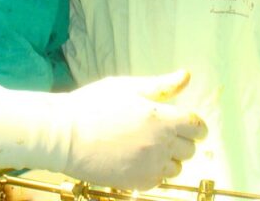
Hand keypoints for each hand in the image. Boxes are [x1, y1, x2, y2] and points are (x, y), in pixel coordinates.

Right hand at [0, 71, 206, 190]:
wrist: (62, 135)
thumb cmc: (91, 106)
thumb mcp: (127, 87)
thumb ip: (161, 85)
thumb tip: (186, 76)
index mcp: (161, 118)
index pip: (197, 127)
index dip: (193, 124)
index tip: (183, 122)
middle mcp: (160, 145)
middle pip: (190, 149)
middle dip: (180, 140)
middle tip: (159, 132)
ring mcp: (149, 166)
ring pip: (176, 168)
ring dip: (168, 158)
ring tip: (146, 147)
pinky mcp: (137, 183)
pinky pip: (159, 181)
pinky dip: (153, 172)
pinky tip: (135, 159)